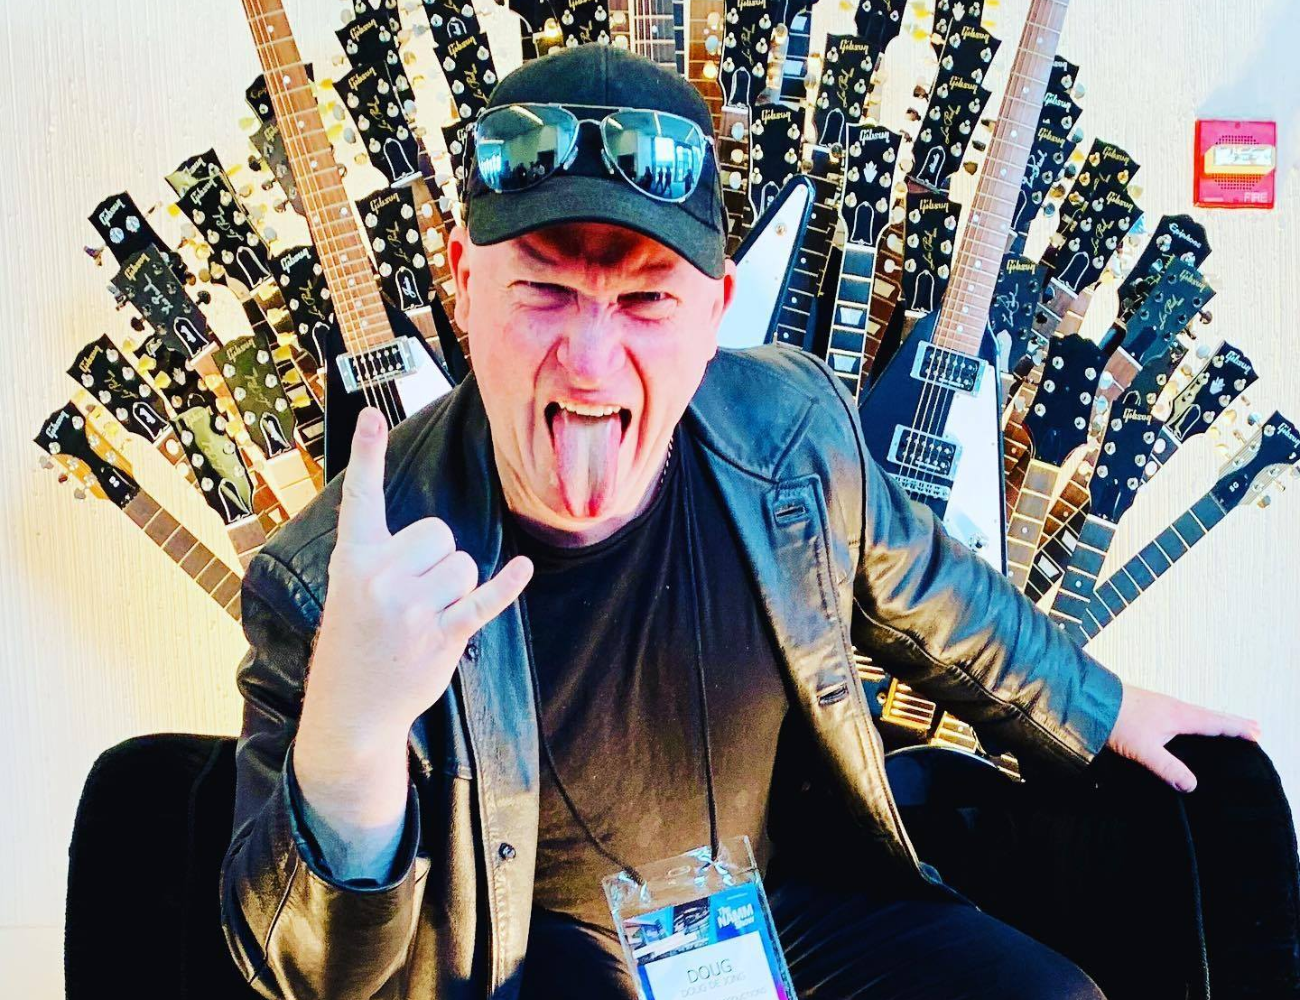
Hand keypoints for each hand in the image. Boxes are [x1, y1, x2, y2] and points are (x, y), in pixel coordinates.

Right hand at [302, 407, 533, 743]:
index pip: (361, 497)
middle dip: (438, 557)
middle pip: (439, 531)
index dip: (367, 453)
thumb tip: (440, 540)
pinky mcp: (442, 635)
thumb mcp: (352, 590)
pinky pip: (484, 599)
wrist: (350, 709)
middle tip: (413, 594)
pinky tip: (522, 569)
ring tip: (427, 615)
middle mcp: (380, 578)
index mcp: (353, 560)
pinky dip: (506, 585)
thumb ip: (385, 557)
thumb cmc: (356, 641)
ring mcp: (412, 609)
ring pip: (465, 564)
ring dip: (458, 586)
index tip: (371, 412)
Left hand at [1105, 682, 1261, 791]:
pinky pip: (1182, 714)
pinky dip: (1196, 720)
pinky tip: (1189, 727)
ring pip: (1196, 714)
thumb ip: (1168, 768)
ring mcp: (1161, 705)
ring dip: (1215, 721)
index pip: (1216, 724)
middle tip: (1254, 728)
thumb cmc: (1116, 720)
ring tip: (1227, 728)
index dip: (1237, 730)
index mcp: (1180, 715)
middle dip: (1232, 724)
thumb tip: (1192, 785)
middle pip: (1211, 716)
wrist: (1090, 699)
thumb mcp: (1143, 749)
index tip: (1257, 733)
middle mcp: (1174, 707)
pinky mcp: (1149, 707)